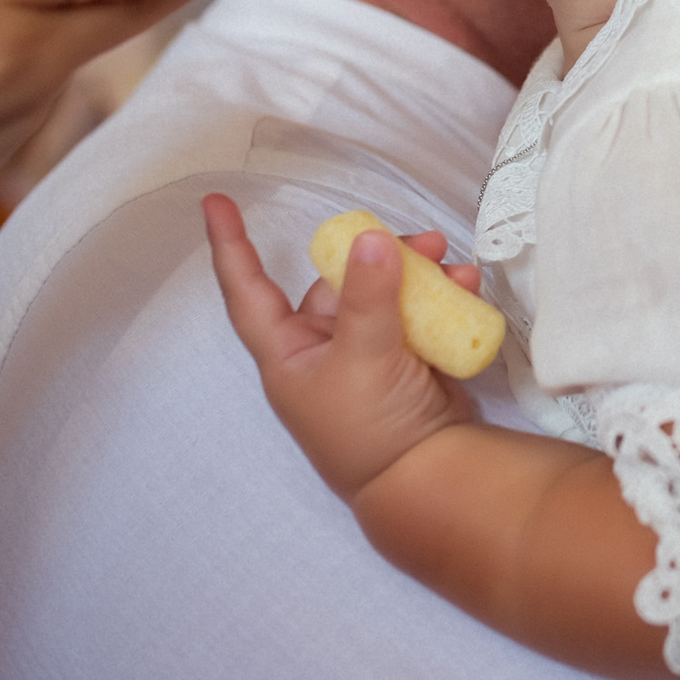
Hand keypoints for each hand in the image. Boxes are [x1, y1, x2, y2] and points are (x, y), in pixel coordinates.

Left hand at [203, 194, 477, 497]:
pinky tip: (465, 287)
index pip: (248, 291)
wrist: (425, 478)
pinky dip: (440, 300)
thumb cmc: (372, 428)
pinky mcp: (407, 363)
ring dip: (420, 276)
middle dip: (380, 256)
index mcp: (289, 354)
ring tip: (451, 263)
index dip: (230, 246)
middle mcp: (322, 352)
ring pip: (386, 296)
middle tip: (423, 241)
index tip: (213, 202)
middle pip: (339, 284)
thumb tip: (371, 238)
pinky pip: (418, 317)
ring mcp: (367, 357)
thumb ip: (368, 295)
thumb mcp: (364, 356)